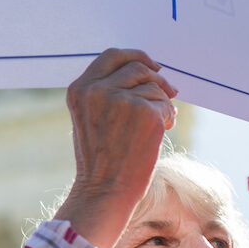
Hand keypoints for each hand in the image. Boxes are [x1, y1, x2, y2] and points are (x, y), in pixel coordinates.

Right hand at [51, 49, 178, 247]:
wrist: (104, 191)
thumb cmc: (100, 160)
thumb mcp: (90, 118)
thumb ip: (106, 92)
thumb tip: (148, 71)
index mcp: (80, 89)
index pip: (112, 56)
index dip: (135, 56)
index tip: (152, 65)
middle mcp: (97, 90)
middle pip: (138, 67)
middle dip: (157, 79)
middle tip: (169, 92)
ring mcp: (121, 100)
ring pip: (154, 87)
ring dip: (162, 103)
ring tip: (158, 124)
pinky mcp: (145, 113)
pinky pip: (165, 105)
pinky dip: (168, 118)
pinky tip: (160, 133)